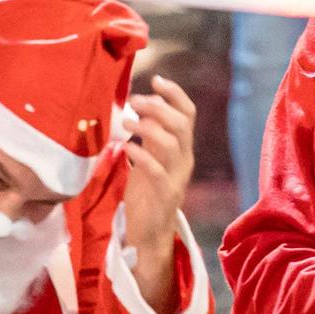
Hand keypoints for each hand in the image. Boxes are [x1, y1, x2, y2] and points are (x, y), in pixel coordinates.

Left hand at [120, 76, 197, 274]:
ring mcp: (177, 177)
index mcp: (182, 149)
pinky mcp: (165, 195)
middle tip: (133, 101)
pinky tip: (126, 147)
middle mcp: (184, 160)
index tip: (155, 79)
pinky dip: (141, 155)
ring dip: (148, 127)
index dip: (175, 94)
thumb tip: (141, 105)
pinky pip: (157, 170)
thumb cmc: (146, 193)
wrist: (149, 234)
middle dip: (157, 107)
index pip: (188, 114)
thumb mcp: (149, 158)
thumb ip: (150, 135)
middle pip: (181, 124)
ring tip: (126, 121)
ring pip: (172, 143)